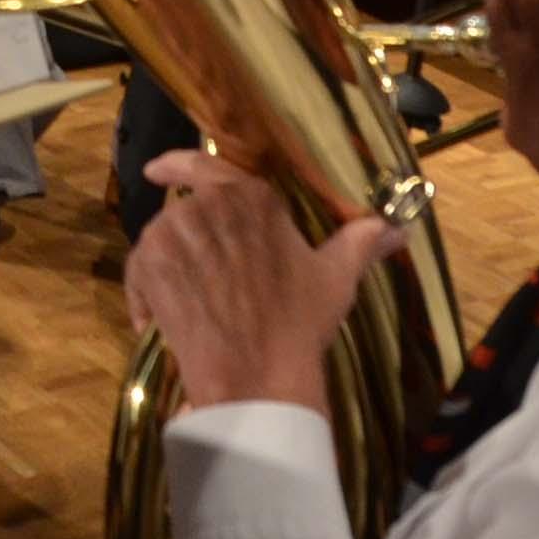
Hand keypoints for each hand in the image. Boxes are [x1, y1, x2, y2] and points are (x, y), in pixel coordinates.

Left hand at [120, 151, 398, 412]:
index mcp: (250, 196)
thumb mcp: (335, 278)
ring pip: (161, 242)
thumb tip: (399, 227)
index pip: (204, 165)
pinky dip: (144, 295)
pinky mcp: (149, 265)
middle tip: (208, 284)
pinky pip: (138, 272)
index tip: (158, 170)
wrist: (257, 374)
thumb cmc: (299, 323)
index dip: (177, 164)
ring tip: (194, 306)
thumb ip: (360, 242)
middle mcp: (207, 204)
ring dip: (170, 270)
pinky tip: (162, 322)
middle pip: (185, 214)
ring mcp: (173, 233)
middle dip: (192, 244)